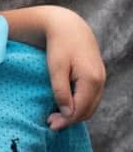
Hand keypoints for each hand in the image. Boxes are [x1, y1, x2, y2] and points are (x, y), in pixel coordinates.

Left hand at [42, 7, 104, 129]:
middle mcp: (100, 81)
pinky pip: (90, 97)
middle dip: (70, 119)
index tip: (50, 125)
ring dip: (75, 113)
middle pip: (87, 110)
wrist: (68, 26)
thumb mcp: (56, 68)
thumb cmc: (59, 45)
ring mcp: (101, 78)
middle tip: (51, 123)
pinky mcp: (97, 75)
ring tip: (56, 116)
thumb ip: (61, 91)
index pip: (80, 109)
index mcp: (91, 80)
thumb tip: (67, 113)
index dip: (65, 120)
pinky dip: (80, 104)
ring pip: (91, 105)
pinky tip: (65, 105)